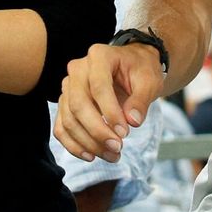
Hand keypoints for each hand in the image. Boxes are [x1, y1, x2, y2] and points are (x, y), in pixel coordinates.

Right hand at [55, 42, 163, 163]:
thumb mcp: (149, 81)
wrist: (132, 67)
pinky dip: (73, 145)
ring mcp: (68, 86)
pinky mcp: (65, 103)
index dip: (110, 112)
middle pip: (78, 104)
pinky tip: (91, 155)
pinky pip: (61, 127)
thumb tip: (132, 121)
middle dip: (97, 131)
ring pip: (69, 119)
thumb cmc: (140, 70)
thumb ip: (142, 100)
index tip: (125, 132)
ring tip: (112, 155)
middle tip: (117, 147)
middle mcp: (78, 69)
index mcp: (99, 56)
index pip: (99, 86)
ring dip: (88, 142)